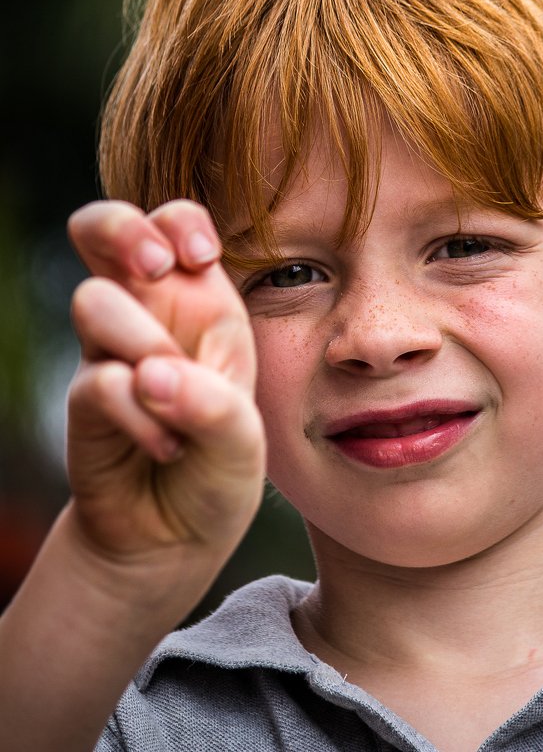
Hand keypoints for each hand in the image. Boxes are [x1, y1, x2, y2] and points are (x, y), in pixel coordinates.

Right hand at [65, 200, 264, 582]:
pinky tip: (168, 446)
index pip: (175, 223)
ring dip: (140, 342)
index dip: (178, 221)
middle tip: (153, 270)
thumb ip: (213, 404)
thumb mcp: (243, 437)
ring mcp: (111, 353)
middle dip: (121, 229)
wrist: (177, 535)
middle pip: (103, 227)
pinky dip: (136, 414)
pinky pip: (98, 381)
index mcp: (201, 301)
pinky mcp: (85, 398)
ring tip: (174, 395)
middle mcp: (151, 315)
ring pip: (93, 299)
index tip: (200, 256)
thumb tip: (149, 374)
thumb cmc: (220, 466)